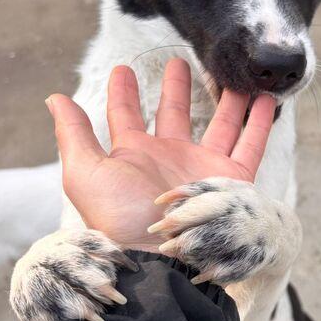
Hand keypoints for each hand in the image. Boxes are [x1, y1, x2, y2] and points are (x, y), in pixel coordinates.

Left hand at [46, 59, 275, 251]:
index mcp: (133, 156)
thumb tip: (54, 98)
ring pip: (218, 125)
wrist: (159, 258)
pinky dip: (260, 123)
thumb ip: (73, 134)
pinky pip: (250, 145)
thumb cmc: (117, 220)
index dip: (123, 93)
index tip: (122, 70)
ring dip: (226, 101)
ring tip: (232, 75)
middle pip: (174, 115)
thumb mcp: (85, 173)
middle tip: (178, 62)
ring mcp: (201, 168)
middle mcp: (168, 159)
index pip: (126, 116)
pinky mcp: (231, 181)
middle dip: (175, 88)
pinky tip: (266, 101)